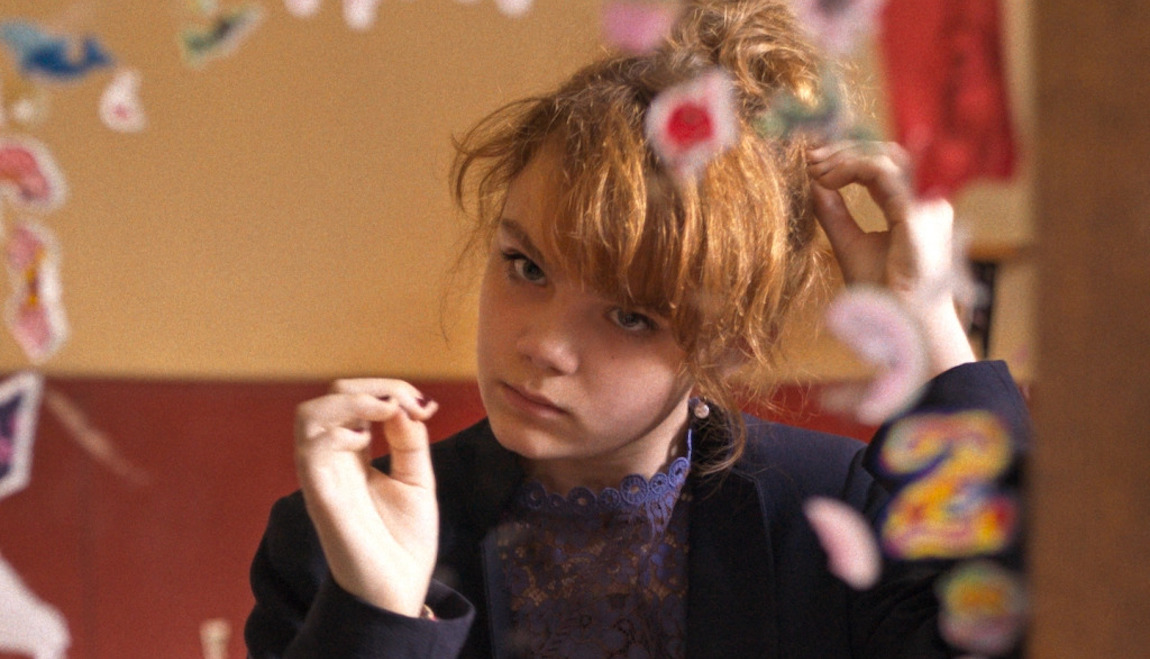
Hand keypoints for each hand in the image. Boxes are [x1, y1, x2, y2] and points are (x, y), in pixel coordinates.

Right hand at [294, 379, 438, 616]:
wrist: (399, 589)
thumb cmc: (404, 541)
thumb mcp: (417, 478)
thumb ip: (409, 440)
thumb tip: (404, 403)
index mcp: (354, 454)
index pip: (355, 399)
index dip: (389, 390)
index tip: (426, 406)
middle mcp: (334, 460)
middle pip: (330, 397)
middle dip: (372, 387)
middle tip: (409, 404)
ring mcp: (324, 477)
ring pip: (308, 416)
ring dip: (349, 400)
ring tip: (384, 411)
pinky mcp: (321, 497)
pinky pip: (309, 452)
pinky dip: (337, 433)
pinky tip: (366, 442)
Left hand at [807, 141, 974, 374]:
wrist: (899, 325)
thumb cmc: (881, 295)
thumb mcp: (849, 245)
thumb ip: (834, 214)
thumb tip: (813, 184)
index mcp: (912, 211)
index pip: (883, 169)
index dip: (847, 160)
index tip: (812, 164)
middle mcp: (925, 203)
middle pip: (887, 155)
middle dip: (844, 152)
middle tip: (809, 158)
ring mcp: (925, 205)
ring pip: (885, 157)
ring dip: (844, 158)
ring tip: (814, 169)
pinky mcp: (915, 212)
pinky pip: (882, 173)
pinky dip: (850, 169)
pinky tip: (827, 180)